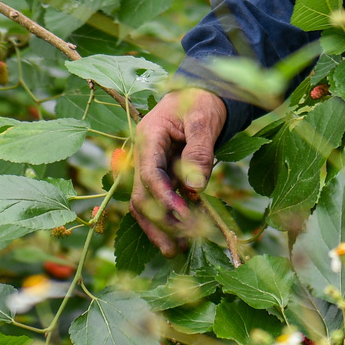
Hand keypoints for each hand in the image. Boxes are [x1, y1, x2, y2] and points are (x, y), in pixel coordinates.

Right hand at [131, 87, 227, 256]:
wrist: (203, 93)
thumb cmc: (203, 101)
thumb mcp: (204, 120)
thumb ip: (199, 152)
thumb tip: (195, 187)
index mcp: (149, 137)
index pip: (150, 175)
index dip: (165, 200)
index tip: (185, 218)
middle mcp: (144, 154)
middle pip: (141, 195)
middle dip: (157, 223)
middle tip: (174, 248)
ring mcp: (150, 165)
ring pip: (145, 202)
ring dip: (158, 227)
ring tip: (174, 251)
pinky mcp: (161, 174)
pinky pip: (159, 199)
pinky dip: (169, 217)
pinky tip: (183, 234)